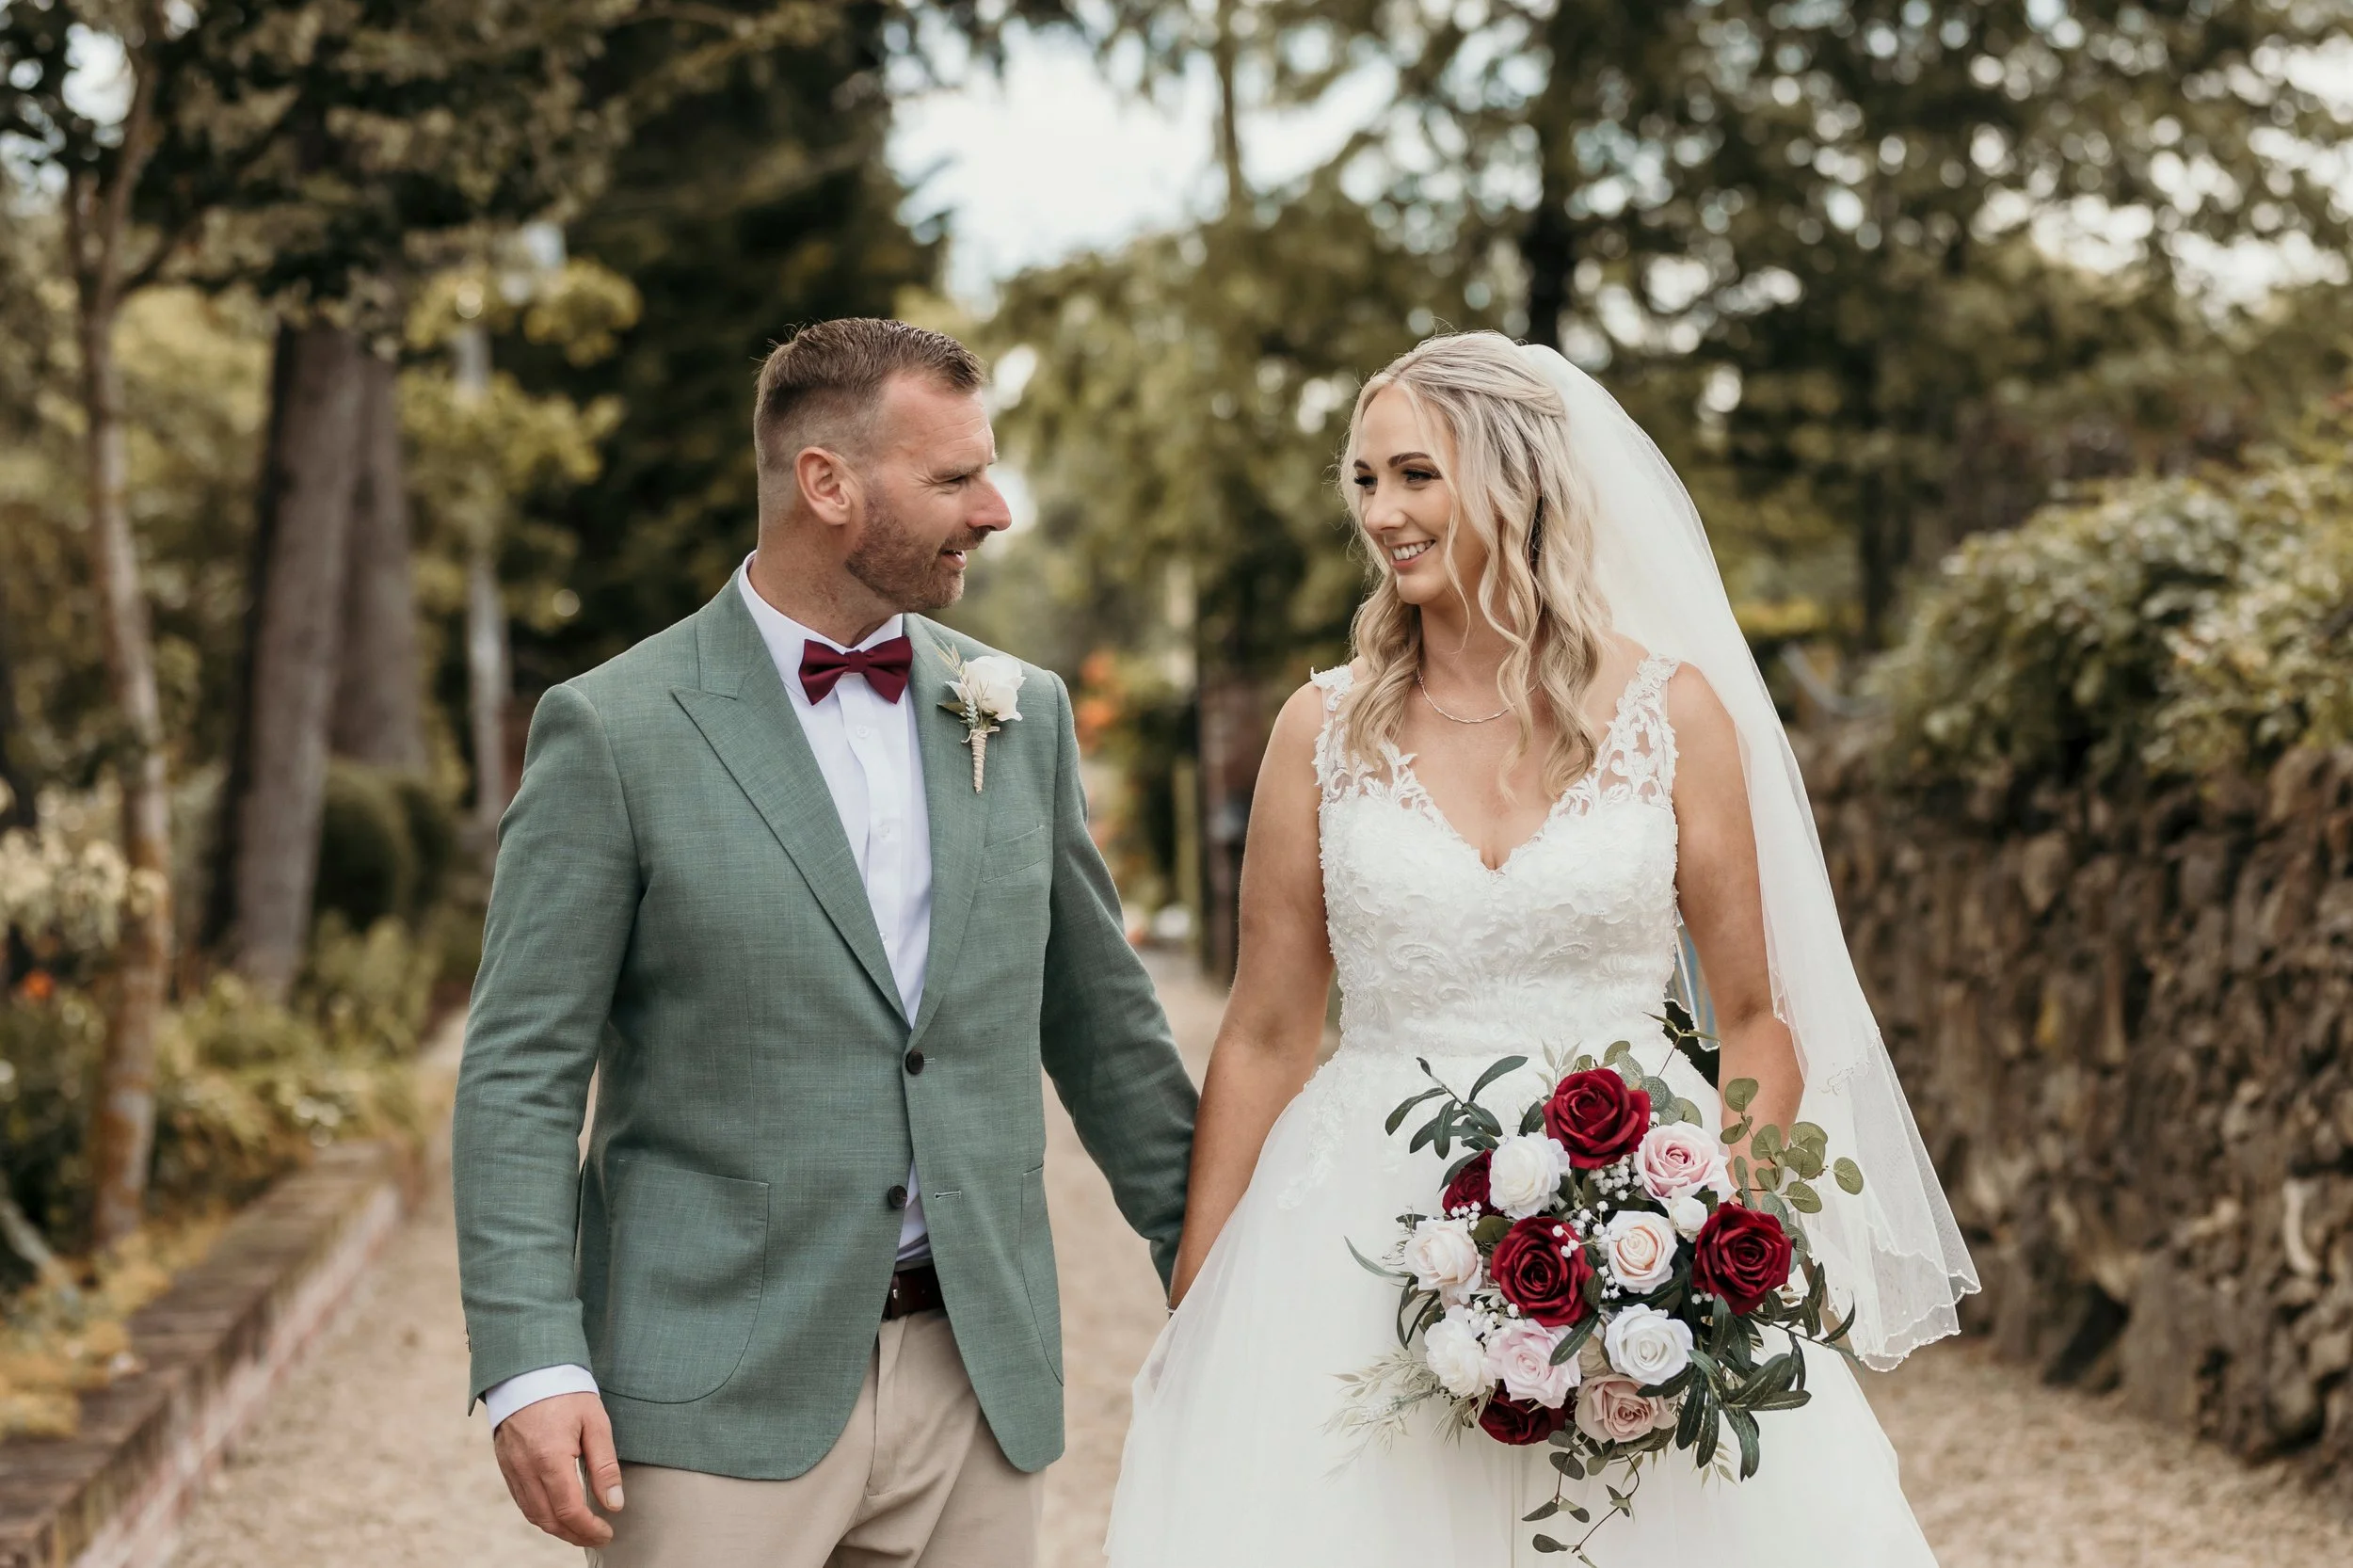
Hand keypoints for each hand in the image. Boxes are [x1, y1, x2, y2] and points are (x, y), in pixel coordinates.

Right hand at [493, 1390, 623, 1547]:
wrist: (526, 1370)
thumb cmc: (565, 1392)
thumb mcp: (595, 1422)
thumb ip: (604, 1466)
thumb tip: (614, 1504)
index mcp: (550, 1459)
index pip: (570, 1511)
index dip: (590, 1529)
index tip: (607, 1532)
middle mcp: (526, 1469)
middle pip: (549, 1520)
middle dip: (575, 1535)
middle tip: (598, 1536)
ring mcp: (511, 1469)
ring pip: (533, 1514)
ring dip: (557, 1529)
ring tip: (581, 1530)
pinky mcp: (505, 1465)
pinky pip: (522, 1501)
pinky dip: (541, 1514)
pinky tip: (558, 1513)